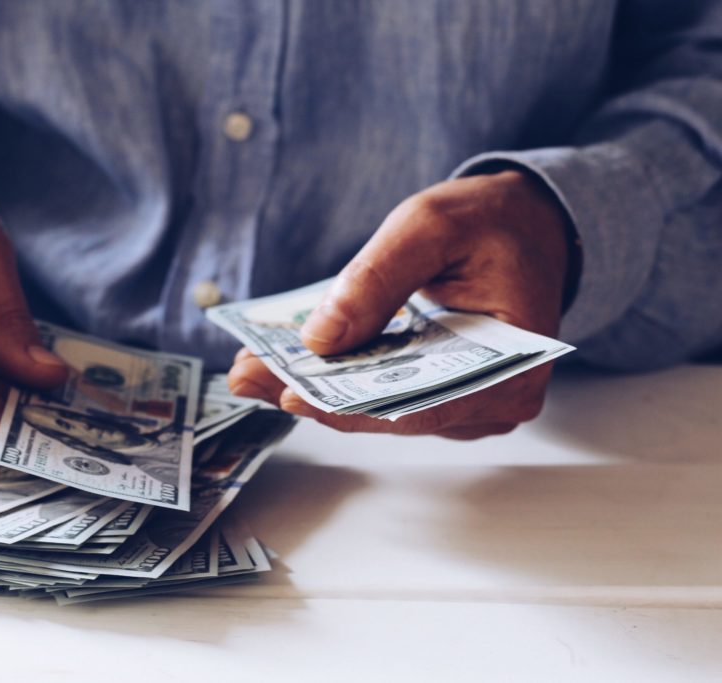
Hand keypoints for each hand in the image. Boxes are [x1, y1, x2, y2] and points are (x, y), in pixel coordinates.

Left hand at [228, 169, 573, 439]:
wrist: (524, 225)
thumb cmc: (490, 222)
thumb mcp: (430, 226)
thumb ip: (377, 278)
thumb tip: (321, 337)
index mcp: (515, 367)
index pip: (423, 403)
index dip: (352, 405)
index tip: (290, 391)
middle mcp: (495, 400)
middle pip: (392, 414)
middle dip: (316, 394)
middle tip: (248, 375)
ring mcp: (467, 404)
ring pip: (381, 410)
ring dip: (319, 388)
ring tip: (255, 366)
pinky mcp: (441, 394)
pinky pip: (384, 394)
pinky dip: (339, 378)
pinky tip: (291, 361)